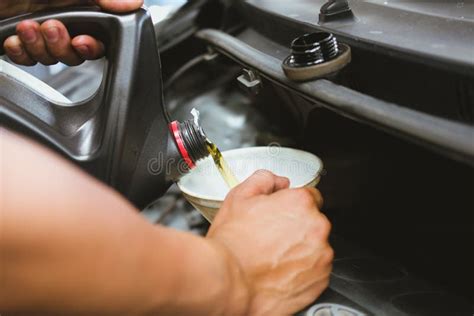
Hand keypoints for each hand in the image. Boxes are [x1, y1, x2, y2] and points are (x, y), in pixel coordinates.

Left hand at [2, 0, 142, 65]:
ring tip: (25, 28)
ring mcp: (38, 25)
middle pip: (77, 52)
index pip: (101, 33)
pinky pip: (27, 58)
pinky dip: (21, 53)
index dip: (94, 45)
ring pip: (53, 58)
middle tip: (50, 28)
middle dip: (62, 45)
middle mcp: (61, 13)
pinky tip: (13, 38)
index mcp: (78, 1)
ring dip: (39, 48)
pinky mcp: (17, 35)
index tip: (83, 41)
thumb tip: (135, 2)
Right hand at [207, 170, 332, 314]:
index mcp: (300, 203)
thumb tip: (278, 182)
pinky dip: (303, 271)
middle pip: (313, 222)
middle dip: (297, 228)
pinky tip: (280, 271)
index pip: (309, 196)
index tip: (282, 216)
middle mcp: (317, 226)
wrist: (229, 281)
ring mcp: (321, 255)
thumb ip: (264, 180)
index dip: (292, 206)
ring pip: (316, 247)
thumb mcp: (239, 197)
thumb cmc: (232, 242)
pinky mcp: (321, 279)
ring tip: (274, 256)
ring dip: (301, 249)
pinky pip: (317, 271)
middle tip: (272, 237)